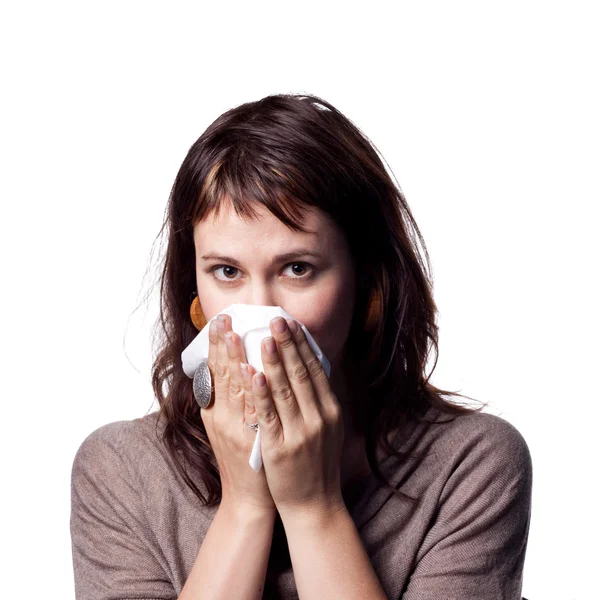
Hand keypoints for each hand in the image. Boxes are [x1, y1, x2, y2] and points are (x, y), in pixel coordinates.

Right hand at [201, 314, 275, 514]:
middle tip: (224, 318)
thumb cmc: (243, 458)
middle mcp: (221, 418)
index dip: (215, 345)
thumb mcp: (228, 425)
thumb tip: (236, 365)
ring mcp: (236, 429)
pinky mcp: (253, 441)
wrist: (249, 499)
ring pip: (234, 389)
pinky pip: (253, 410)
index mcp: (214, 412)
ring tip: (235, 334)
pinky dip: (252, 391)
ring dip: (234, 360)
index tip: (219, 320)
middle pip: (221, 375)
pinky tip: (252, 372)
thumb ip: (229, 398)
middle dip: (222, 345)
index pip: (214, 371)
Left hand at [250, 317, 345, 519]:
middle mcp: (318, 419)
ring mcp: (300, 433)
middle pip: (301, 374)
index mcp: (330, 411)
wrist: (314, 504)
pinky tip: (253, 373)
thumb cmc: (317, 463)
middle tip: (276, 319)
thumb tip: (310, 367)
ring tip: (263, 337)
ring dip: (274, 362)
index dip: (302, 345)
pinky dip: (261, 393)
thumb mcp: (328, 429)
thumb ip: (320, 400)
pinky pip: (268, 415)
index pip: (314, 370)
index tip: (290, 323)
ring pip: (284, 390)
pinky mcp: (279, 448)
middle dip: (287, 344)